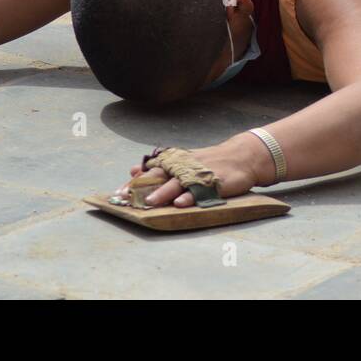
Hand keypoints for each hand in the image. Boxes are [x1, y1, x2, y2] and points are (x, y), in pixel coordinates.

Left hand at [116, 135, 266, 207]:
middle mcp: (184, 166)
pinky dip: (189, 196)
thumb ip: (159, 167)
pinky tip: (180, 203)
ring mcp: (198, 173)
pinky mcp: (214, 182)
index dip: (134, 183)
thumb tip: (132, 171)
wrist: (242, 156)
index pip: (150, 171)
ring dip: (163, 192)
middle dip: (142, 188)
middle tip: (126, 199)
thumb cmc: (208, 161)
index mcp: (175, 161)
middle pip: (159, 177)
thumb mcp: (183, 160)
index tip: (117, 193)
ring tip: (150, 202)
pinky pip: (200, 190)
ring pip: (177, 183)